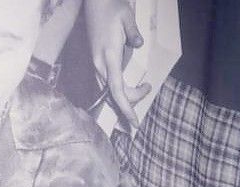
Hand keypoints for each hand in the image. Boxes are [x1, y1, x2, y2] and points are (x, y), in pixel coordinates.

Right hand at [85, 0, 151, 127]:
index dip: (126, 108)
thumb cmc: (110, 7)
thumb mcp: (126, 18)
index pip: (117, 90)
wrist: (93, 0)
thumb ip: (133, 33)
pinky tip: (127, 87)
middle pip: (115, 94)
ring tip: (141, 89)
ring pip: (109, 90)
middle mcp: (99, 64)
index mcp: (108, 56)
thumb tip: (138, 45)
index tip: (134, 122)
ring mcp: (96, 63)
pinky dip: (118, 89)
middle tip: (147, 88)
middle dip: (131, 101)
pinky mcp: (96, 61)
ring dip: (125, 95)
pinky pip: (106, 83)